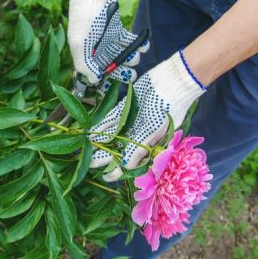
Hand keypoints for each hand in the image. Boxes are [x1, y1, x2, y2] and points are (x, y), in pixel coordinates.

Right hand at [67, 0, 149, 84]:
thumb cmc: (85, 18)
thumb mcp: (80, 43)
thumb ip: (85, 65)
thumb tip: (93, 80)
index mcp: (83, 54)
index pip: (93, 74)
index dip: (103, 82)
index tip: (114, 87)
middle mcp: (95, 49)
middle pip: (109, 66)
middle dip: (121, 73)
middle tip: (132, 76)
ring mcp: (106, 39)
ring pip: (120, 54)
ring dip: (130, 59)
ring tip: (136, 58)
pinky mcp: (116, 29)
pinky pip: (128, 41)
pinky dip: (137, 44)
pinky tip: (144, 46)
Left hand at [90, 51, 206, 180]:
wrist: (171, 81)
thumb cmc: (168, 108)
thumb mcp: (153, 130)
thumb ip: (138, 148)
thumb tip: (125, 166)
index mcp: (148, 144)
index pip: (131, 162)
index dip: (118, 171)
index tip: (106, 177)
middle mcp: (139, 134)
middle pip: (118, 149)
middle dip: (104, 158)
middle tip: (88, 164)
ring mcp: (132, 121)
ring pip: (112, 136)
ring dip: (100, 142)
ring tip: (85, 149)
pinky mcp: (126, 108)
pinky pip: (111, 120)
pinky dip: (102, 126)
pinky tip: (91, 132)